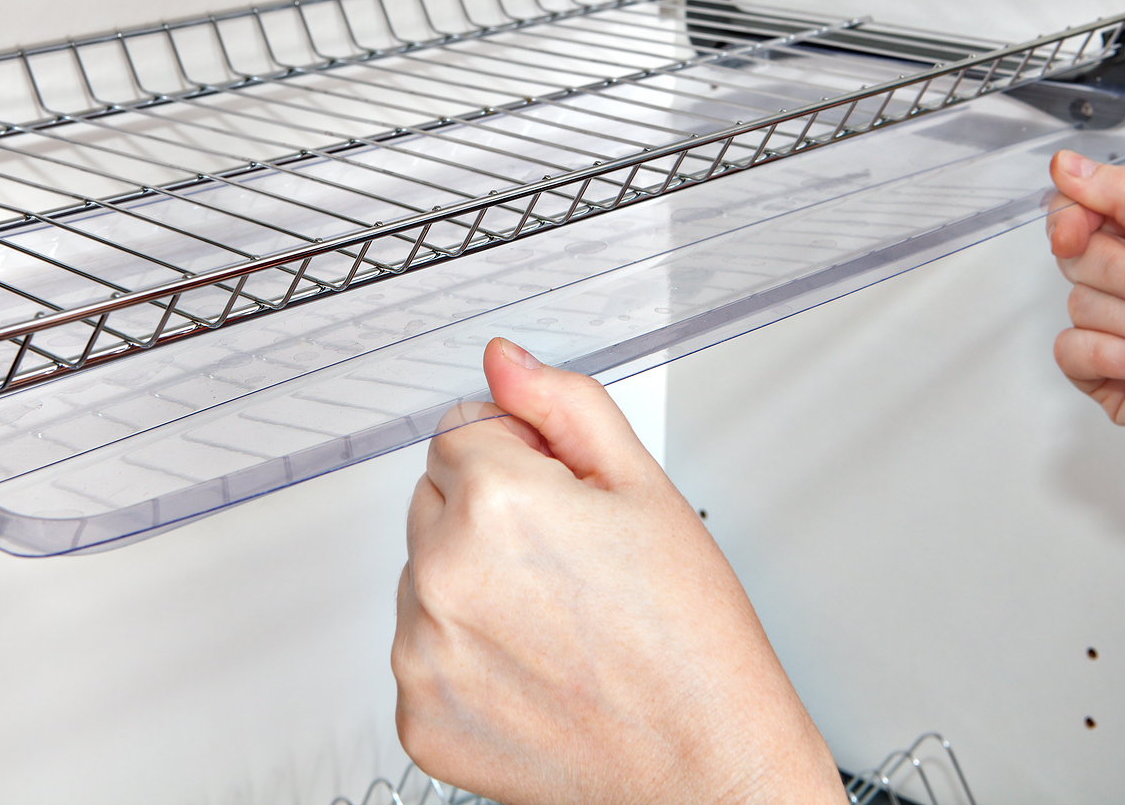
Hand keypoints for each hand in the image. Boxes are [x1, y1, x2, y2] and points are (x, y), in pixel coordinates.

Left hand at [392, 339, 841, 804]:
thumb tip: (503, 361)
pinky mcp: (418, 716)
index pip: (460, 430)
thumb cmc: (691, 636)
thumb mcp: (644, 487)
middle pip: (433, 498)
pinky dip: (464, 657)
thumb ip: (563, 405)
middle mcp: (442, 575)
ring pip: (423, 576)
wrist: (706, 762)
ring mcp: (422, 653)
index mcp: (497, 503)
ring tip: (557, 623)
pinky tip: (534, 669)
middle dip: (487, 515)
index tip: (563, 501)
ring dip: (471, 585)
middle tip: (569, 566)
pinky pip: (421, 651)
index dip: (520, 457)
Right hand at [1047, 150, 1124, 626]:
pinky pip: (1071, 352)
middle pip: (1077, 257)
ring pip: (1078, 306)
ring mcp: (1123, 330)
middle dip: (1124, 274)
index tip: (1079, 229)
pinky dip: (1114, 355)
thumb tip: (1067, 165)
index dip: (1072, 218)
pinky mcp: (1110, 376)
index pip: (1084, 211)